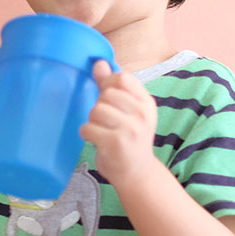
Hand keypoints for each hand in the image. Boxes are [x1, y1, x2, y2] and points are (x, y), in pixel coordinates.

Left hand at [79, 60, 159, 187]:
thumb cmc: (129, 137)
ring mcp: (130, 129)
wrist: (136, 173)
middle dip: (100, 107)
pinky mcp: (115, 144)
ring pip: (95, 110)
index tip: (109, 100)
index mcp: (146, 102)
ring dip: (93, 121)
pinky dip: (87, 134)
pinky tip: (97, 140)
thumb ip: (112, 86)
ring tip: (102, 131)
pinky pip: (88, 128)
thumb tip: (98, 62)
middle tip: (108, 122)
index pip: (122, 78)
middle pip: (106, 94)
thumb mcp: (128, 110)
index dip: (109, 85)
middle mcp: (142, 114)